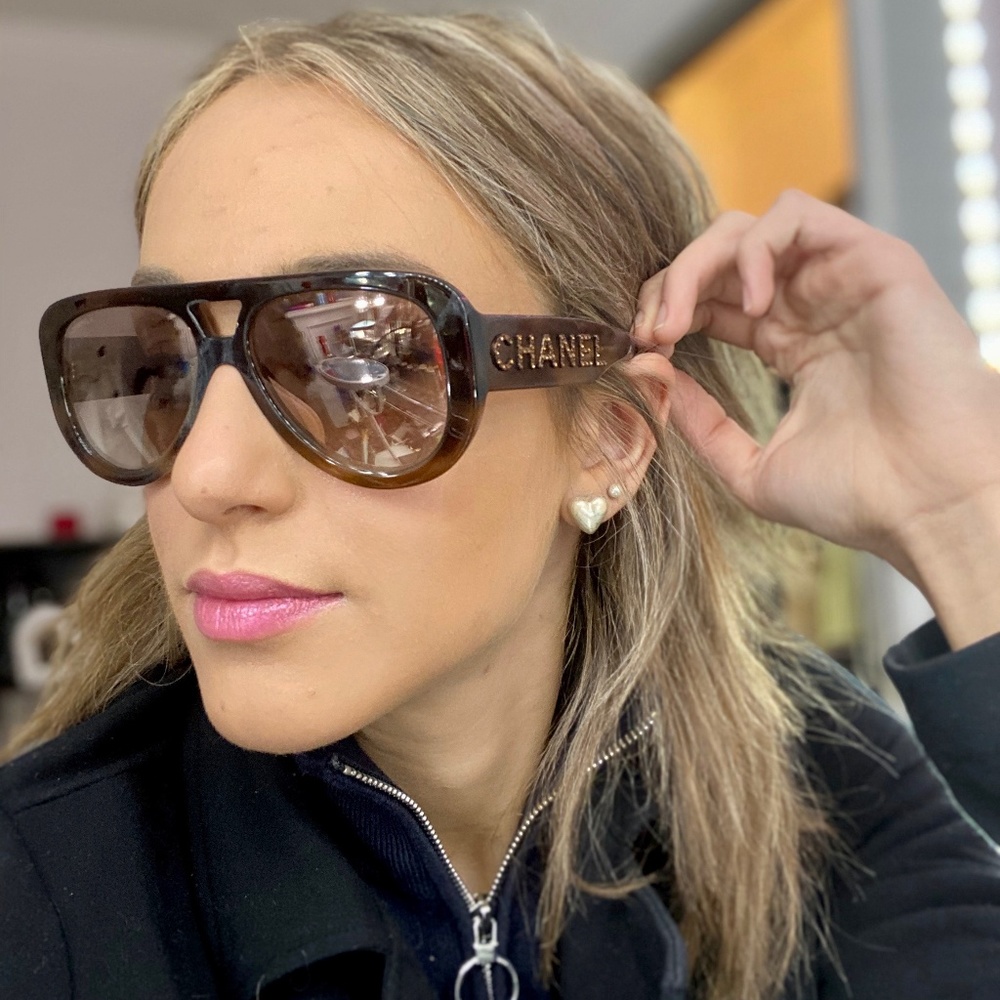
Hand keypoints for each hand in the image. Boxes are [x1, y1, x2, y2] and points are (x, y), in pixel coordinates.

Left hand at [634, 190, 999, 646]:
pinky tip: (744, 305)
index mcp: (790, 344)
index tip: (637, 350)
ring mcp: (841, 280)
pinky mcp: (871, 259)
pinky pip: (794, 215)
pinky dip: (751, 249)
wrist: (929, 503)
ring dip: (695, 265)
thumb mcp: (751, 468)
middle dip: (667, 287)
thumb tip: (648, 378)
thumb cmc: (857, 496)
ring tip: (675, 321)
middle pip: (718, 258)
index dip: (666, 313)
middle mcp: (812, 306)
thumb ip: (701, 425)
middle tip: (645, 333)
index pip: (711, 301)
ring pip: (746, 228)